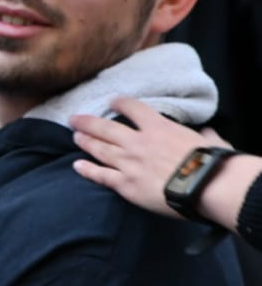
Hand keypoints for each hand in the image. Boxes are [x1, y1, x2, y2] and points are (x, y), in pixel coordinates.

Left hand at [69, 96, 227, 217]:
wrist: (206, 185)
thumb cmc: (212, 162)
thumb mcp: (210, 141)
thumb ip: (205, 136)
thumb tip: (209, 133)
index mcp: (160, 128)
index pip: (134, 109)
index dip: (120, 103)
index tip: (111, 100)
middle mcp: (139, 142)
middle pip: (106, 128)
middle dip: (88, 122)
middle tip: (74, 119)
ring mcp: (129, 163)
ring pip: (100, 149)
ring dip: (85, 142)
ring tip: (75, 137)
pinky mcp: (126, 184)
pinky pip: (101, 175)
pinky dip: (87, 170)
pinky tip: (77, 165)